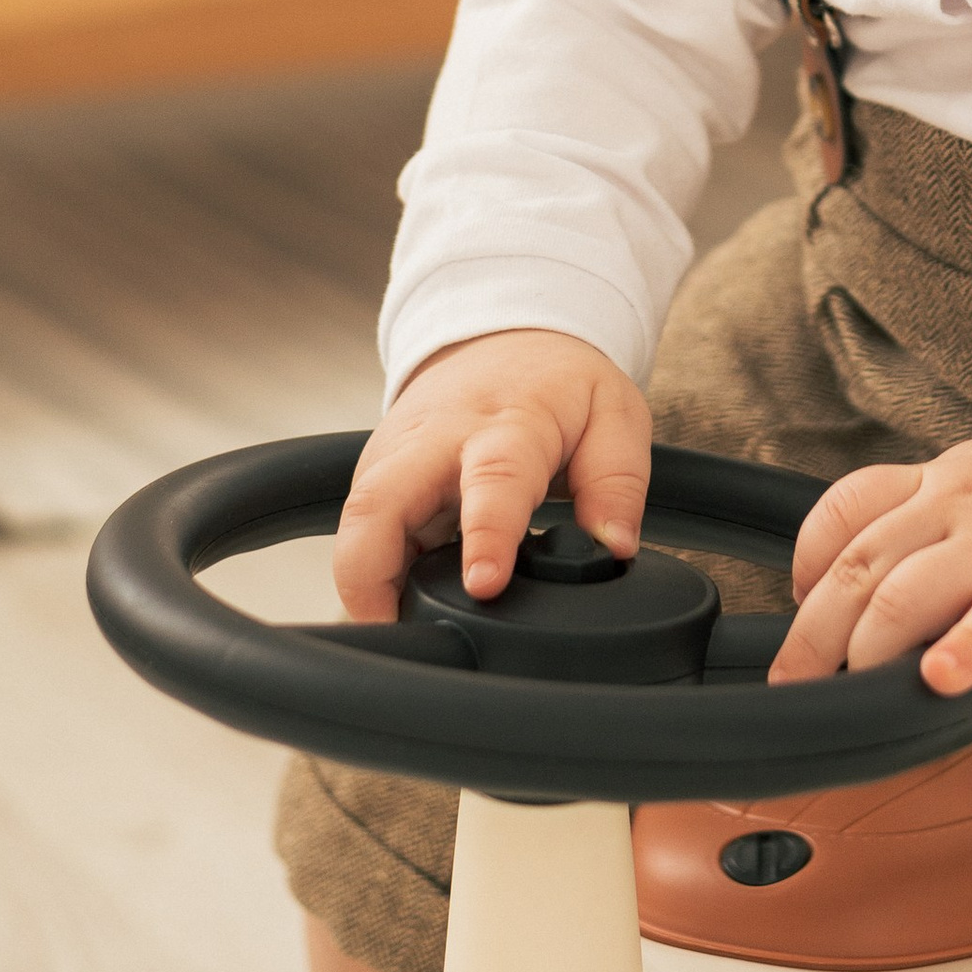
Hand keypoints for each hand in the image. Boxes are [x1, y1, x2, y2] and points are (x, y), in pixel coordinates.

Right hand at [331, 329, 651, 623]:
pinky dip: (370, 579)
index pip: (492, 479)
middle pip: (377, 503)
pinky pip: (359, 535)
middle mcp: (434, 440)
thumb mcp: (613, 414)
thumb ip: (617, 481)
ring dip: (364, 585)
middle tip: (397, 631)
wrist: (503, 337)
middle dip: (369, 574)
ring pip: (355, 524)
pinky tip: (396, 610)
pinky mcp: (375, 477)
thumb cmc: (558, 385)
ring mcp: (394, 458)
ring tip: (399, 634)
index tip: (484, 584)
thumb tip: (614, 545)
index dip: (485, 535)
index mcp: (506, 424)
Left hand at [769, 437, 971, 695]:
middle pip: (859, 565)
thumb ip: (926, 528)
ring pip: (901, 597)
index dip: (809, 558)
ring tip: (852, 690)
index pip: (849, 504)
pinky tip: (938, 677)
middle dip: (813, 633)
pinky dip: (958, 653)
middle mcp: (962, 502)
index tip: (799, 600)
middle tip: (795, 680)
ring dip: (860, 654)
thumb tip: (853, 597)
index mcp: (945, 476)